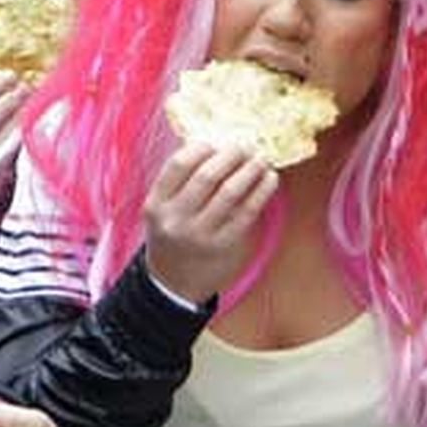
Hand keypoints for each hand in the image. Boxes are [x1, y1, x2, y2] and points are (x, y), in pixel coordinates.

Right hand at [144, 143, 277, 303]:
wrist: (172, 285)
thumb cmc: (172, 237)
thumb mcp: (162, 211)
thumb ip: (180, 182)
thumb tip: (218, 145)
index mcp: (156, 205)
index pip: (179, 164)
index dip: (203, 146)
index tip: (218, 141)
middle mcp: (175, 220)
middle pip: (207, 175)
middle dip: (231, 154)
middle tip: (246, 145)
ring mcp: (200, 235)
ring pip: (230, 192)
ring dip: (250, 169)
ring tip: (261, 158)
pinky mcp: (224, 246)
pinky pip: (247, 212)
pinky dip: (261, 190)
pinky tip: (270, 179)